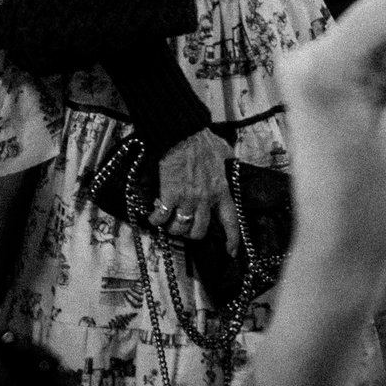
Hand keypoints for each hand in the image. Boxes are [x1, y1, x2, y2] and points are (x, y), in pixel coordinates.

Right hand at [152, 130, 237, 253]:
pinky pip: (162, 217)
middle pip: (200, 231)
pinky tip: (153, 217)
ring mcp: (187, 199)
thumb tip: (231, 161)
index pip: (230, 221)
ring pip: (180, 228)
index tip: (230, 251)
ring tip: (168, 222)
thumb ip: (227, 161)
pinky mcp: (170, 195)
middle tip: (185, 226)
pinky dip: (156, 220)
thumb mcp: (223, 151)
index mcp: (221, 190)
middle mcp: (206, 199)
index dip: (232, 239)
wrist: (182, 134)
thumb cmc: (202, 140)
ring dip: (173, 228)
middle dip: (191, 233)